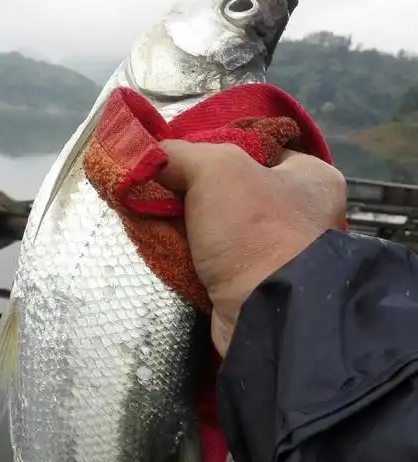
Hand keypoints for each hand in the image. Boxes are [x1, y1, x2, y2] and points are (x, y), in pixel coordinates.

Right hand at [157, 142, 346, 356]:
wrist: (264, 315)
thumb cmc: (255, 231)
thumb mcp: (216, 168)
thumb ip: (180, 153)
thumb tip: (148, 154)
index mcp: (313, 179)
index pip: (262, 148)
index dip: (220, 146)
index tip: (183, 155)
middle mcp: (304, 217)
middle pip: (236, 191)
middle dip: (198, 192)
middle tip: (164, 189)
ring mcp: (281, 258)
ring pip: (222, 230)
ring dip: (190, 228)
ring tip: (155, 219)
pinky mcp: (256, 290)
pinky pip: (216, 265)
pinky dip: (192, 260)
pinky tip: (166, 250)